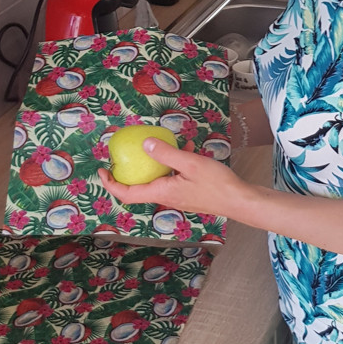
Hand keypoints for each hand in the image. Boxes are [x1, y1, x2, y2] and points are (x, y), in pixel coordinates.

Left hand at [98, 137, 249, 218]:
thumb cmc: (217, 184)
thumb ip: (166, 154)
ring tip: (165, 143)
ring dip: (158, 161)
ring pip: (158, 178)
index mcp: (161, 192)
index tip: (102, 169)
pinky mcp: (188, 192)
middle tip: (127, 151)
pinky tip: (188, 148)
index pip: (127, 193)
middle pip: (139, 186)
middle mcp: (166, 197)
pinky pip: (173, 176)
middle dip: (131, 168)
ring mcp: (177, 196)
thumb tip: (145, 143)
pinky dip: (175, 163)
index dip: (111, 184)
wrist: (240, 200)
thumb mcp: (190, 163)